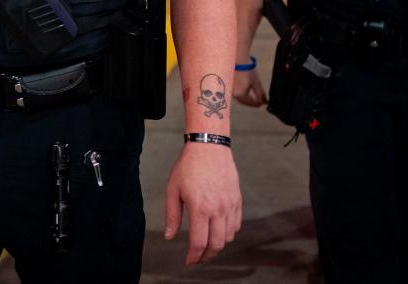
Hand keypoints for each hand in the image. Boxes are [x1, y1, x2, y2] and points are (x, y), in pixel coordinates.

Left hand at [164, 142, 241, 264]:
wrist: (209, 146)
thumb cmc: (188, 166)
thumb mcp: (173, 189)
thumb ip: (172, 215)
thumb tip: (170, 236)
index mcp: (200, 208)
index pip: (199, 242)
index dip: (194, 256)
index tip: (189, 261)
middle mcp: (218, 209)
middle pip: (217, 244)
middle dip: (207, 256)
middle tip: (199, 258)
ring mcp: (230, 205)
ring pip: (229, 236)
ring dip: (218, 245)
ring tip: (208, 245)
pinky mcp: (237, 199)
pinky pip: (237, 224)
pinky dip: (229, 233)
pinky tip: (220, 231)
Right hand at [232, 69, 266, 106]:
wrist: (239, 61)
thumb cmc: (248, 71)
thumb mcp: (256, 83)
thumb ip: (260, 94)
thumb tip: (264, 101)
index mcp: (240, 95)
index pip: (251, 103)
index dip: (259, 103)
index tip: (264, 102)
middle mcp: (234, 94)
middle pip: (245, 102)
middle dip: (253, 102)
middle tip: (260, 101)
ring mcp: (231, 90)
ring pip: (240, 98)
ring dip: (247, 99)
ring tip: (254, 97)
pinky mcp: (230, 86)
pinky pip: (237, 93)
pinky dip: (243, 94)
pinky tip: (247, 92)